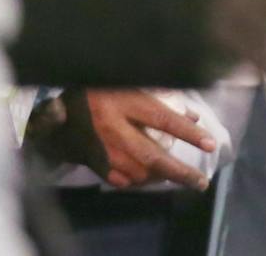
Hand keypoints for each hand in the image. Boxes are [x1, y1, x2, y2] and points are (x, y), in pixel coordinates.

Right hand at [25, 88, 215, 189]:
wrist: (55, 106)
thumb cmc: (100, 86)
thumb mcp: (129, 82)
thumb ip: (161, 94)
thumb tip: (193, 114)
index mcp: (124, 102)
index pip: (163, 119)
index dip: (189, 133)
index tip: (210, 144)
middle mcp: (113, 128)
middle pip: (152, 156)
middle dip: (179, 172)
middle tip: (201, 183)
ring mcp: (101, 149)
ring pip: (137, 172)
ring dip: (161, 177)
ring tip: (180, 178)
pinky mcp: (92, 162)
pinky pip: (120, 179)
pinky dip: (138, 181)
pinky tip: (151, 178)